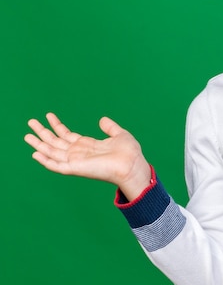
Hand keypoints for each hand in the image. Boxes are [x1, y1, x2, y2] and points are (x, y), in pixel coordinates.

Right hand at [25, 113, 151, 200]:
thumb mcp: (119, 134)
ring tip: (27, 135)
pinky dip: (46, 160)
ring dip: (39, 144)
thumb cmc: (129, 153)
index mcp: (88, 146)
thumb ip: (110, 127)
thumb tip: (102, 119)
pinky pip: (56, 165)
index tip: (48, 115)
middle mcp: (79, 154)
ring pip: (52, 152)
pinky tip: (35, 153)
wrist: (133, 165)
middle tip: (30, 122)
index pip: (67, 135)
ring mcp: (76, 161)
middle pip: (56, 142)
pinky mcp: (75, 169)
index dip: (57, 126)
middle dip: (43, 132)